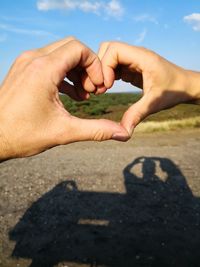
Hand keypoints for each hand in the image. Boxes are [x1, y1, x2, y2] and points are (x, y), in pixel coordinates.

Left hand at [0, 38, 128, 159]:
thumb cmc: (22, 135)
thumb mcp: (64, 132)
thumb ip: (96, 130)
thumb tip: (122, 133)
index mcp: (43, 70)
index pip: (79, 49)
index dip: (95, 66)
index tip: (99, 86)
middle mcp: (33, 60)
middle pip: (71, 48)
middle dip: (87, 67)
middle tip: (92, 91)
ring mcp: (26, 63)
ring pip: (60, 54)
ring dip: (76, 71)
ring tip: (82, 95)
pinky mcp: (23, 70)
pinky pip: (49, 62)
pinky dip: (64, 74)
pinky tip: (70, 95)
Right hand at [96, 41, 199, 135]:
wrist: (186, 87)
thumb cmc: (175, 91)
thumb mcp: (155, 103)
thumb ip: (137, 114)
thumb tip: (123, 132)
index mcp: (143, 57)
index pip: (113, 50)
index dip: (105, 66)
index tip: (107, 86)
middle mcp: (136, 55)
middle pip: (107, 49)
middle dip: (99, 68)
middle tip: (101, 88)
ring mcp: (133, 60)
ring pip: (108, 57)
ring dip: (102, 72)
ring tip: (102, 89)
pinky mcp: (131, 68)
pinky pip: (113, 66)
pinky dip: (107, 75)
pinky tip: (108, 88)